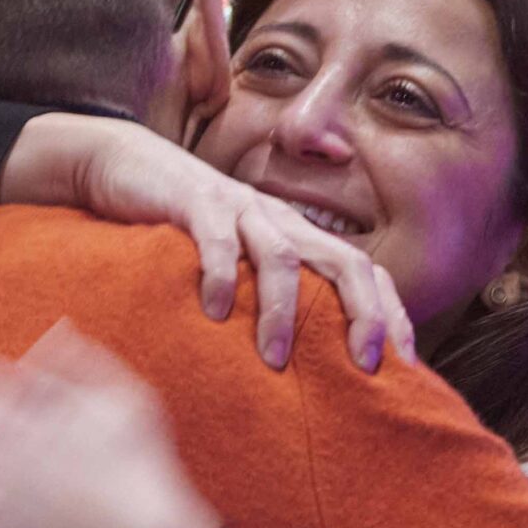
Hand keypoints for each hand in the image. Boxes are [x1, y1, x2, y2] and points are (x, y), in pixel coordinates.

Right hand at [2, 113, 413, 372]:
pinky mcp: (195, 201)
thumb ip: (259, 298)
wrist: (124, 163)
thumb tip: (287, 364)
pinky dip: (221, 276)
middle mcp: (279, 220)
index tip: (403, 364)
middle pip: (344, 260)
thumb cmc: (181, 227)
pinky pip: (218, 239)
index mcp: (295, 235)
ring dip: (283, 312)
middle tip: (364, 364)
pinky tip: (215, 312)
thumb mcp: (231, 264)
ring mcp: (239, 208)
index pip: (363, 270)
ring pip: (281, 257)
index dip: (389, 313)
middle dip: (363, 312)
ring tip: (276, 359)